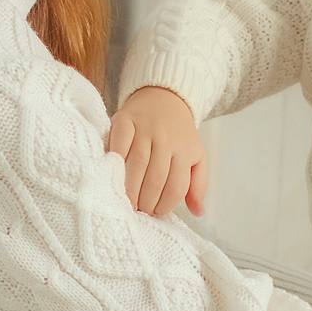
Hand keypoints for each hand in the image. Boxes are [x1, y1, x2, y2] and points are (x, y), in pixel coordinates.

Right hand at [106, 85, 207, 217]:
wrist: (165, 97)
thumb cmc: (179, 134)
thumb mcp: (197, 157)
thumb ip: (198, 185)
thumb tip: (198, 212)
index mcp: (186, 151)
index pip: (177, 186)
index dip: (166, 204)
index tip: (156, 213)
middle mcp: (166, 139)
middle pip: (156, 178)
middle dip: (146, 201)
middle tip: (139, 211)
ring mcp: (145, 129)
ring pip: (137, 164)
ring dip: (130, 189)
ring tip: (127, 202)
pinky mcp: (125, 120)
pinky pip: (119, 143)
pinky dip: (115, 161)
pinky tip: (114, 176)